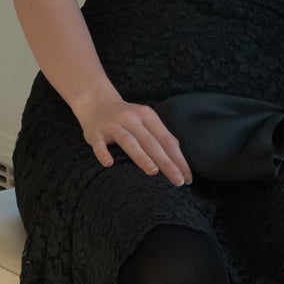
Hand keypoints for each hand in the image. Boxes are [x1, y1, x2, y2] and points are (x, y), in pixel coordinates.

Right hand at [77, 95, 191, 185]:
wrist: (95, 102)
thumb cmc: (125, 118)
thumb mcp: (145, 120)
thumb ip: (160, 136)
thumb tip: (179, 157)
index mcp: (147, 116)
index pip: (166, 140)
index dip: (178, 159)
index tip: (187, 178)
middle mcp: (131, 118)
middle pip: (151, 142)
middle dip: (166, 163)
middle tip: (178, 181)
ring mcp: (112, 125)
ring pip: (129, 141)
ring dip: (141, 157)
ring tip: (153, 172)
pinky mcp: (95, 132)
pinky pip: (99, 144)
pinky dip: (103, 153)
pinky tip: (109, 164)